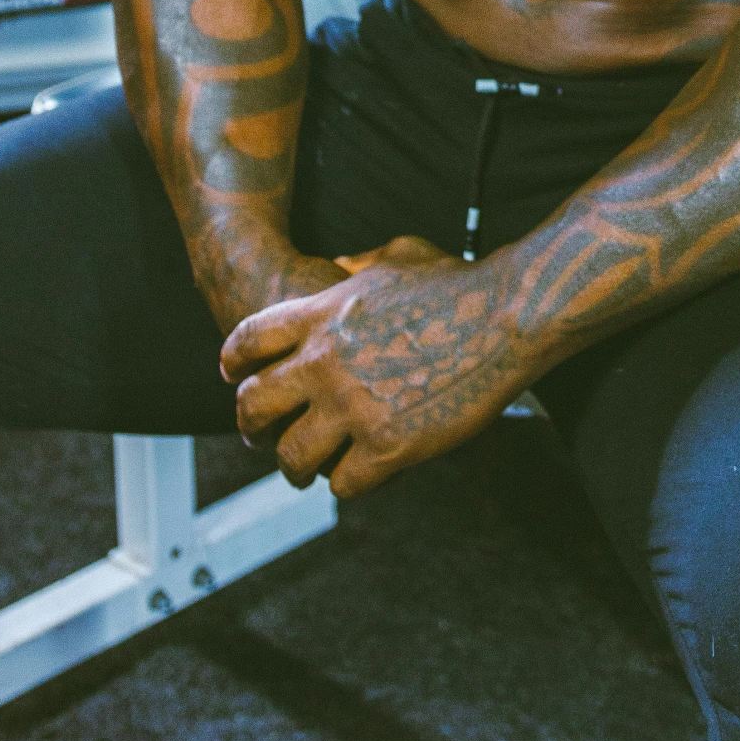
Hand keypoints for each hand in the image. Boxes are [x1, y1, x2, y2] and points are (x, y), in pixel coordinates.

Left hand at [218, 235, 527, 498]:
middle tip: (260, 437)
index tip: (235, 378)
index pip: (247, 342)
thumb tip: (336, 267)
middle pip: (254, 405)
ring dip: (295, 467)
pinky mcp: (388, 446)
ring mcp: (354, 407)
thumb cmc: (458, 282)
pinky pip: (343, 483)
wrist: (505, 316)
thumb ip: (354, 267)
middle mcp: (325, 362)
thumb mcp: (394, 257)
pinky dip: (348, 482)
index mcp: (322, 315)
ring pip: (291, 457)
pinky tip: (361, 474)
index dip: (234, 364)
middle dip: (251, 425)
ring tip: (306, 471)